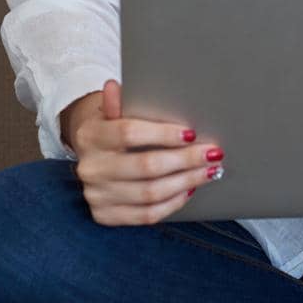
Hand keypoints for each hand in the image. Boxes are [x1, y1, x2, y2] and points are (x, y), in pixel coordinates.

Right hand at [72, 79, 225, 225]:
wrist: (91, 154)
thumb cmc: (112, 126)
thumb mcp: (112, 109)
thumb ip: (117, 102)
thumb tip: (114, 87)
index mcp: (91, 135)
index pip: (129, 133)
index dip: (163, 134)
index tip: (191, 133)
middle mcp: (91, 168)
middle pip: (145, 166)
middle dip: (185, 160)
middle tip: (212, 154)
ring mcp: (96, 195)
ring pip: (150, 193)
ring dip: (186, 182)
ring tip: (208, 171)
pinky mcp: (105, 215)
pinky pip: (146, 215)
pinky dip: (173, 203)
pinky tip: (189, 190)